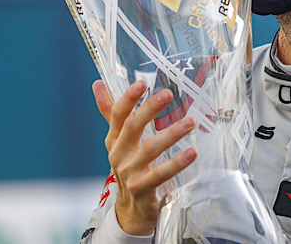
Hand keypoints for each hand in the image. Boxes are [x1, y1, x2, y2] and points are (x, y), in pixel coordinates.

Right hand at [92, 79, 197, 235]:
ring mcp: (129, 171)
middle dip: (149, 109)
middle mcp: (119, 153)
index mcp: (114, 139)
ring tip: (190, 122)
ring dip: (171, 134)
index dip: (128, 98)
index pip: (117, 115)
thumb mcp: (118, 140)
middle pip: (132, 127)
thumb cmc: (128, 166)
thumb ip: (111, 112)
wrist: (130, 208)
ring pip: (150, 149)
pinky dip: (177, 163)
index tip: (141, 83)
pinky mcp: (142, 187)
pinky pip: (161, 173)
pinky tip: (192, 152)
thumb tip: (97, 83)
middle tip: (168, 93)